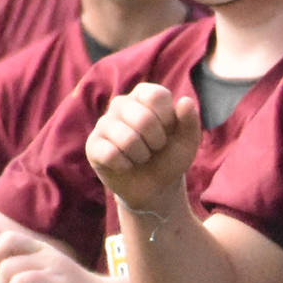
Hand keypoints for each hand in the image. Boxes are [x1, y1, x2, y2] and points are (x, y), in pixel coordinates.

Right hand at [85, 83, 202, 213]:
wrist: (155, 187)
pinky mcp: (93, 145)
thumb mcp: (187, 141)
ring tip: (141, 156)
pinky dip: (125, 165)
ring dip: (142, 155)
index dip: (168, 119)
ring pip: (127, 139)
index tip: (169, 131)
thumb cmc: (170, 157)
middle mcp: (121, 104)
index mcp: (144, 95)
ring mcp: (104, 123)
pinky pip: (110, 154)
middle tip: (155, 147)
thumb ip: (190, 120)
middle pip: (144, 118)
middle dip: (157, 142)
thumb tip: (185, 101)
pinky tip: (126, 165)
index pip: (156, 96)